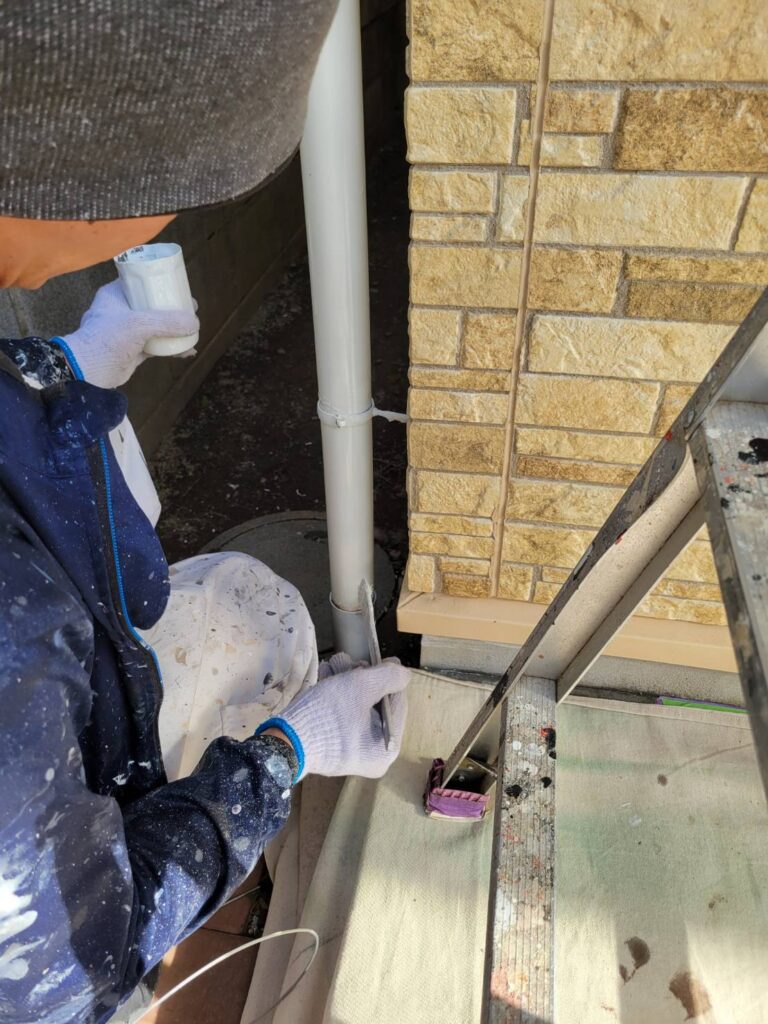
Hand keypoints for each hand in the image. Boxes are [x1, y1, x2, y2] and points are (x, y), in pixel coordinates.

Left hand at [60, 280, 198, 387]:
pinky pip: (157, 345)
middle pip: (153, 305)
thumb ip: (168, 322)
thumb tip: (194, 323)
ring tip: (193, 330)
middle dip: (173, 308)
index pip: (140, 282)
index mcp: (116, 294)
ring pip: (157, 326)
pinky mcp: (133, 350)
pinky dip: (171, 347)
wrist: (88, 372)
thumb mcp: (139, 324)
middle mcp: (121, 310)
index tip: (179, 287)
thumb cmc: (106, 339)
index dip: (161, 283)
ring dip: (174, 329)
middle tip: (191, 309)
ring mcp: (127, 332)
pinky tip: (187, 350)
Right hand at [263, 659, 409, 780]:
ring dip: (344, 680)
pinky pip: (341, 716)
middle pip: (374, 705)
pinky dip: (333, 694)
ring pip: (355, 706)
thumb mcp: (360, 687)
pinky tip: (326, 676)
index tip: (381, 657)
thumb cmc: (328, 715)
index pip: (396, 704)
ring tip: (333, 664)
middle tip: (348, 661)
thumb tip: (404, 674)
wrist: (282, 741)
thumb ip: (388, 677)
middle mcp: (371, 755)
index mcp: (385, 749)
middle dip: (359, 677)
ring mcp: (350, 751)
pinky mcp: (331, 745)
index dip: (389, 677)